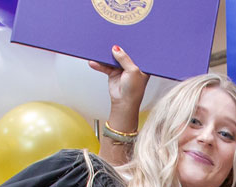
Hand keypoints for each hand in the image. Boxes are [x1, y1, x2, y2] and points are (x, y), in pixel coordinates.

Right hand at [89, 45, 147, 164]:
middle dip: (117, 48)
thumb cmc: (134, 90)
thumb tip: (116, 48)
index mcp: (142, 64)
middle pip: (123, 53)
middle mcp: (132, 65)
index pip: (137, 51)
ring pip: (112, 58)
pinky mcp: (113, 72)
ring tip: (97, 49)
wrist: (123, 103)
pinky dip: (99, 64)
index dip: (132, 44)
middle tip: (109, 38)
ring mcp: (122, 68)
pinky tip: (93, 62)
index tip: (125, 34)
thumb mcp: (133, 71)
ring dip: (105, 55)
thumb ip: (124, 58)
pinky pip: (104, 66)